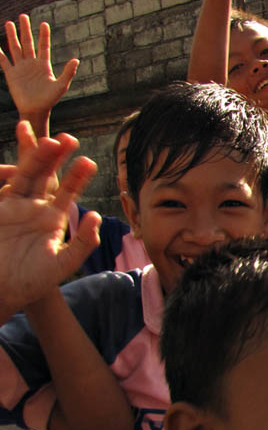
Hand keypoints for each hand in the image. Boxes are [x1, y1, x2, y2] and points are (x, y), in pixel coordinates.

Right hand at [0, 14, 78, 117]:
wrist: (36, 110)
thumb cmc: (50, 99)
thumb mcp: (61, 85)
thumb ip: (68, 72)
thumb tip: (76, 60)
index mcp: (44, 65)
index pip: (43, 46)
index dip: (43, 35)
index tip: (44, 23)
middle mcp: (32, 64)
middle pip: (28, 43)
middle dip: (25, 29)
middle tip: (23, 16)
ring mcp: (21, 68)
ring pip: (15, 48)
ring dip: (12, 36)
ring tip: (10, 23)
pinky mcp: (11, 74)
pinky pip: (3, 61)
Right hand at [0, 122, 99, 315]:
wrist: (1, 291)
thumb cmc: (31, 281)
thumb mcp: (63, 262)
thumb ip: (83, 242)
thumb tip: (97, 216)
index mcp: (52, 218)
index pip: (67, 191)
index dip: (77, 176)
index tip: (89, 162)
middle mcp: (33, 207)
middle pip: (46, 175)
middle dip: (56, 156)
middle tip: (69, 138)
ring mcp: (12, 206)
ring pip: (26, 175)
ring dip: (37, 158)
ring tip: (49, 141)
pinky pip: (5, 186)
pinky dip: (7, 172)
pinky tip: (18, 163)